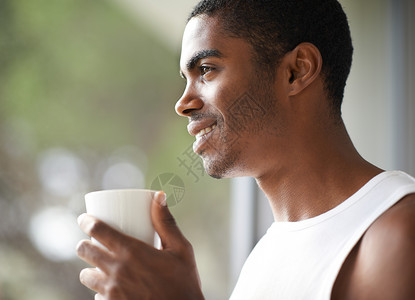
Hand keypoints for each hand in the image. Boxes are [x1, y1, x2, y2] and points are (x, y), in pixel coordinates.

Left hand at [76, 191, 203, 299]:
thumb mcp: (181, 249)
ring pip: (86, 276)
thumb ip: (166, 222)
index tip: (85, 218)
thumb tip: (158, 195)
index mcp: (132, 252)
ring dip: (90, 269)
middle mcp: (117, 271)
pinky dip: (101, 291)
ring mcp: (112, 292)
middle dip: (85, 244)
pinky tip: (112, 290)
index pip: (98, 230)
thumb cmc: (184, 282)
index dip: (87, 221)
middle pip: (85, 251)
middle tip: (91, 242)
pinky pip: (96, 297)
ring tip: (99, 267)